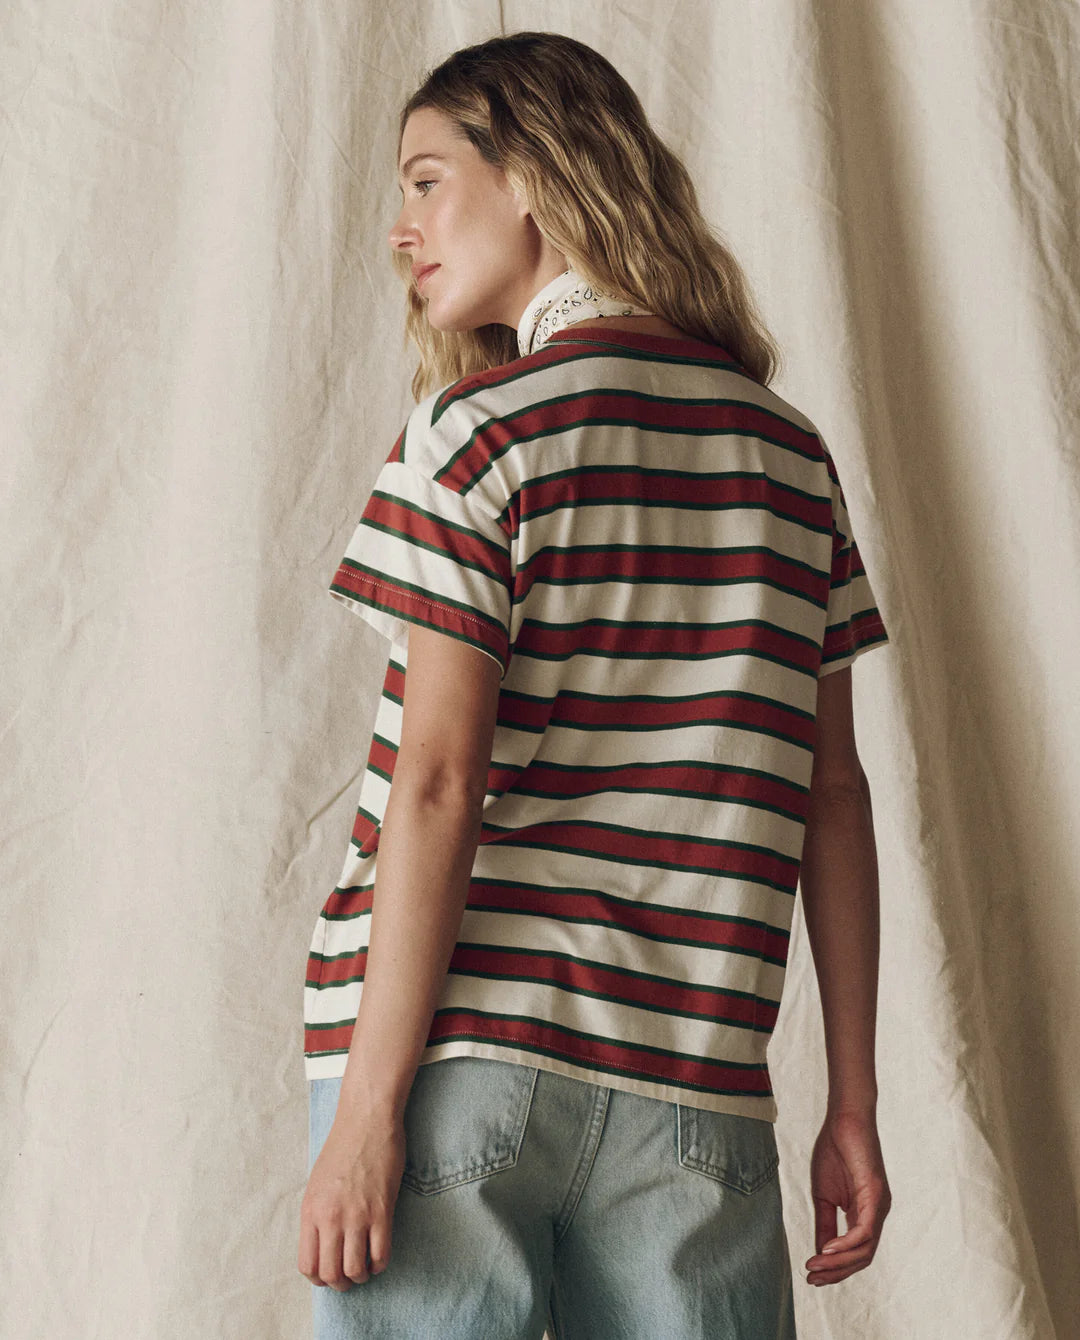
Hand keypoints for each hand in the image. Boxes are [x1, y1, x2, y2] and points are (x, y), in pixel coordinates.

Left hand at [298, 1108, 406, 1290]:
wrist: (367, 1121)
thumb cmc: (343, 1147)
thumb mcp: (317, 1183)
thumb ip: (318, 1214)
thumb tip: (324, 1244)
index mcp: (311, 1211)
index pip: (308, 1265)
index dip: (319, 1279)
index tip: (329, 1275)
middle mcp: (330, 1218)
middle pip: (331, 1274)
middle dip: (340, 1284)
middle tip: (349, 1278)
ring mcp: (357, 1216)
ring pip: (355, 1269)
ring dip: (361, 1276)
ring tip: (365, 1268)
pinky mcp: (382, 1211)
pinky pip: (381, 1254)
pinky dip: (380, 1263)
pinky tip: (380, 1256)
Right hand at [804, 1109, 890, 1285]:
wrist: (844, 1118)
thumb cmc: (834, 1151)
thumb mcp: (824, 1195)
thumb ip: (825, 1224)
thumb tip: (821, 1254)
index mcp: (865, 1214)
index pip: (855, 1253)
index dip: (834, 1269)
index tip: (811, 1276)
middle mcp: (877, 1214)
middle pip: (862, 1258)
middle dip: (837, 1273)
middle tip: (811, 1278)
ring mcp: (879, 1206)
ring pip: (866, 1250)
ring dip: (839, 1263)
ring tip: (814, 1266)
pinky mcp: (876, 1195)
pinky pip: (865, 1231)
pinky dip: (846, 1244)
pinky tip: (827, 1249)